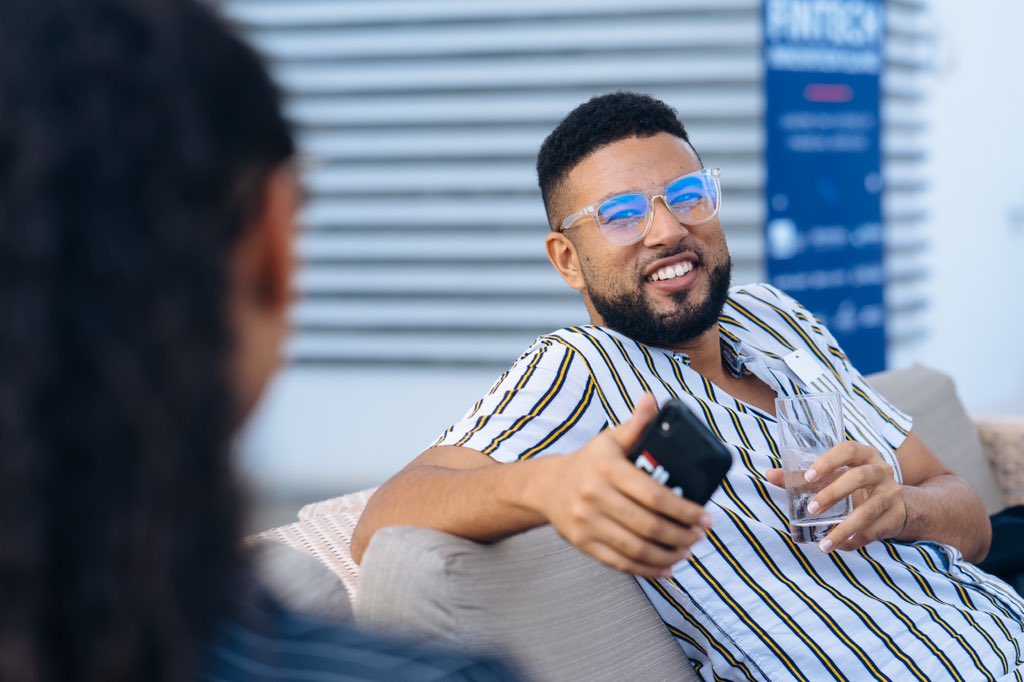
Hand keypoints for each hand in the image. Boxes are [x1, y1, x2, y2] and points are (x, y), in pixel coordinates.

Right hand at [538, 394, 713, 577]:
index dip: (683, 509)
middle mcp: (594, 496)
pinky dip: (647, 570)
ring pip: (636, 548)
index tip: (705, 516)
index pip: (653, 494)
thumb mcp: (610, 440)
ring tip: (687, 551)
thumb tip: (652, 399)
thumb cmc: (590, 462)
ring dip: (668, 554)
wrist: (547, 487)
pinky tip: (667, 568)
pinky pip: (620, 563)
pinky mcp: (583, 544)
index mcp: (607, 468)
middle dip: (681, 535)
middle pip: (648, 525)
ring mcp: (587, 523)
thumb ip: (635, 424)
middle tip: (700, 535)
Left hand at [766, 441, 906, 552]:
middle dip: (833, 493)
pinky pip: (874, 531)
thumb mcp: (835, 475)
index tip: (808, 477)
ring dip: (844, 529)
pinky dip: (855, 541)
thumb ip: (802, 476)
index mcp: (863, 454)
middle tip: (812, 509)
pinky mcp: (896, 515)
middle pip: (859, 477)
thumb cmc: (854, 484)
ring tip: (824, 544)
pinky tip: (840, 547)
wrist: (897, 503)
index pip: (847, 450)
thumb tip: (770, 474)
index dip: (828, 462)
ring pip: (868, 510)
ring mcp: (891, 493)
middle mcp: (880, 470)